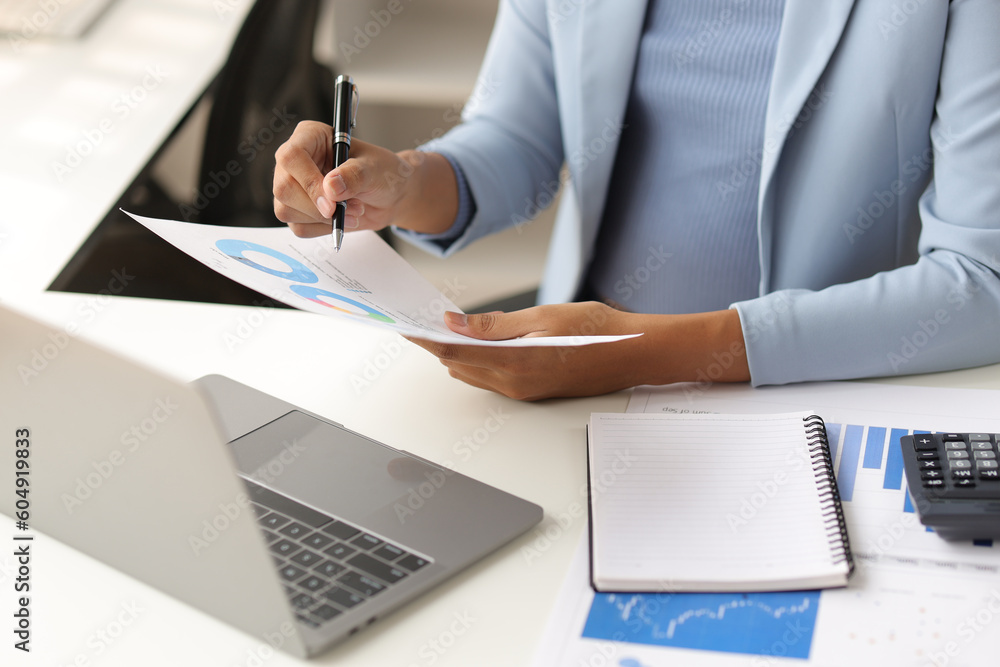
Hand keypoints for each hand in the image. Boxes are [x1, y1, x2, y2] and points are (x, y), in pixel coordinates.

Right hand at [272, 121, 458, 237]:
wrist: (391, 195)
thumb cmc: (383, 173)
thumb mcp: (376, 169)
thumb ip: (355, 175)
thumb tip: (330, 187)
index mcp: (310, 137)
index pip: (291, 156)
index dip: (309, 182)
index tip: (332, 203)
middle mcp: (295, 161)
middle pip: (284, 189)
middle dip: (318, 208)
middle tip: (353, 210)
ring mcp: (293, 186)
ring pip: (287, 210)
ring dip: (323, 220)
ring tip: (354, 211)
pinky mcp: (298, 210)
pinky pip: (298, 227)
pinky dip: (323, 229)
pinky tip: (342, 220)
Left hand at [406, 303, 750, 400]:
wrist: (634, 353)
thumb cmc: (597, 330)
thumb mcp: (542, 316)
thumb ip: (495, 324)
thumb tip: (456, 322)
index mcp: (514, 364)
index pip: (453, 351)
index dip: (424, 337)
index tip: (404, 324)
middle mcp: (514, 384)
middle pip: (457, 365)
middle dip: (436, 343)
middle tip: (418, 317)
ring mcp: (522, 391)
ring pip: (472, 373)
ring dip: (454, 352)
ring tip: (441, 325)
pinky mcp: (531, 390)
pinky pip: (491, 377)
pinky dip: (475, 360)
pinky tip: (475, 340)